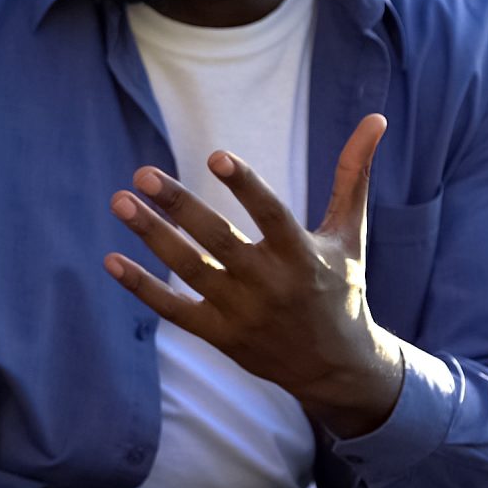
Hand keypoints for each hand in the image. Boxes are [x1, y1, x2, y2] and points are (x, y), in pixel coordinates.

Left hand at [106, 113, 405, 437]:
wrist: (336, 368)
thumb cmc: (342, 289)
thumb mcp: (350, 235)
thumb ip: (353, 176)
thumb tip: (376, 119)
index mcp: (303, 256)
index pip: (271, 216)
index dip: (246, 186)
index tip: (216, 155)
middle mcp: (271, 285)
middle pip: (218, 241)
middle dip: (180, 207)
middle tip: (143, 174)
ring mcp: (243, 313)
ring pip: (191, 270)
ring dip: (153, 237)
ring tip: (120, 201)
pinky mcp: (221, 336)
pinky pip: (175, 311)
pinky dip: (142, 289)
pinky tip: (111, 260)